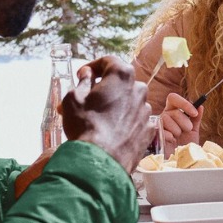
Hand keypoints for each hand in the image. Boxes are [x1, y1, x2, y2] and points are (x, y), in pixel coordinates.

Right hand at [60, 56, 153, 172]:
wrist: (100, 161)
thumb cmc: (85, 125)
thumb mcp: (73, 98)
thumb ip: (82, 82)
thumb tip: (87, 74)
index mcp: (121, 75)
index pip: (108, 61)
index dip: (93, 66)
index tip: (82, 75)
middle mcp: (139, 89)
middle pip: (121, 81)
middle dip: (105, 87)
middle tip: (88, 98)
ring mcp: (146, 110)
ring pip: (130, 101)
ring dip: (116, 105)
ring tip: (99, 118)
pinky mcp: (149, 130)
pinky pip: (136, 119)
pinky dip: (126, 121)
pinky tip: (112, 131)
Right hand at [158, 92, 202, 147]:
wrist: (180, 159)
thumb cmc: (185, 144)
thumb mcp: (193, 131)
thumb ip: (196, 118)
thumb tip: (200, 106)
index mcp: (173, 111)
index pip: (173, 98)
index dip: (184, 103)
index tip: (194, 113)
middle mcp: (164, 116)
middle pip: (173, 111)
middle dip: (184, 122)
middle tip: (187, 130)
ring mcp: (158, 125)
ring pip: (167, 119)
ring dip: (177, 130)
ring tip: (178, 137)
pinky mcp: (154, 134)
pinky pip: (162, 130)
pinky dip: (170, 137)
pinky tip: (171, 141)